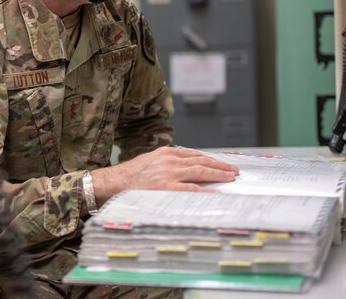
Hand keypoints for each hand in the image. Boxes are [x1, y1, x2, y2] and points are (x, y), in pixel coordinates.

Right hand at [90, 146, 238, 205]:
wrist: (112, 182)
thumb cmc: (129, 176)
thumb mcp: (149, 162)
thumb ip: (166, 164)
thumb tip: (184, 170)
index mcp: (165, 153)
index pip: (194, 154)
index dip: (210, 159)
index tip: (221, 164)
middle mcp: (169, 160)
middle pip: (201, 161)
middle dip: (219, 166)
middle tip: (233, 171)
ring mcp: (169, 173)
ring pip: (200, 171)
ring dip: (218, 174)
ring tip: (230, 178)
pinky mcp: (166, 187)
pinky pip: (192, 189)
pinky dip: (206, 190)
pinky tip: (216, 192)